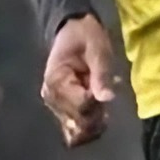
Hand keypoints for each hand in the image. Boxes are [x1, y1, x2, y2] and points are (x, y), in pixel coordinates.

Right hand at [40, 13, 121, 147]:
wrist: (72, 30)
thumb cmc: (85, 36)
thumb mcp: (97, 48)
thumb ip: (101, 73)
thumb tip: (106, 98)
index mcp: (56, 81)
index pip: (80, 105)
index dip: (98, 101)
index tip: (108, 87)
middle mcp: (51, 97)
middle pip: (77, 121)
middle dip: (97, 114)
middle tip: (107, 93)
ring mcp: (54, 105)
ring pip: (76, 129)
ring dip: (94, 121)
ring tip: (103, 102)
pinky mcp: (60, 109)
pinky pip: (73, 128)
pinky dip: (89, 125)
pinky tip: (99, 114)